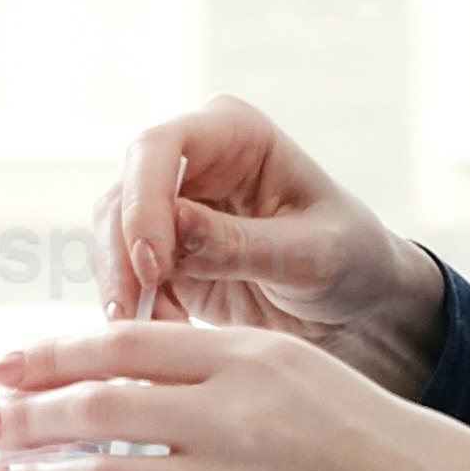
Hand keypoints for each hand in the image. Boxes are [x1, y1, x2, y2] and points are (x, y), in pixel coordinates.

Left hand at [0, 312, 469, 470]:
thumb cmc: (399, 455)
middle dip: (24, 415)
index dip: (50, 355)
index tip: (1, 364)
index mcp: (252, 355)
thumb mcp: (315, 385)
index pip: (124, 342)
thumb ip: (238, 384)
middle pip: (99, 403)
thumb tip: (160, 397)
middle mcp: (236, 407)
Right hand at [95, 96, 447, 396]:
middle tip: (133, 315)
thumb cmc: (352, 261)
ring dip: (125, 289)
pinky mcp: (163, 254)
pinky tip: (168, 337)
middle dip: (122, 257)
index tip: (154, 264)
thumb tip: (175, 230)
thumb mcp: (312, 256)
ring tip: (162, 335)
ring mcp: (171, 206)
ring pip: (111, 239)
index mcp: (234, 133)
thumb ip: (243, 244)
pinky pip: (125, 278)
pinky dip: (136, 311)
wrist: (357, 305)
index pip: (158, 148)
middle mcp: (192, 159)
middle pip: (122, 194)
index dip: (144, 202)